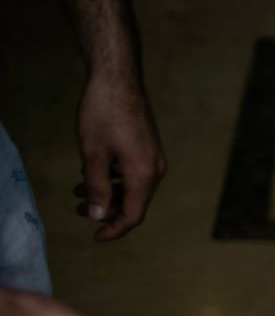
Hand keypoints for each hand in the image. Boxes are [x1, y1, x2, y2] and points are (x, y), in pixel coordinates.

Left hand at [75, 70, 165, 240]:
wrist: (118, 78)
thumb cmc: (103, 113)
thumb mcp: (92, 153)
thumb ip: (95, 187)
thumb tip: (97, 215)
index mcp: (143, 174)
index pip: (133, 215)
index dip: (114, 229)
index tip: (95, 236)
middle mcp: (155, 170)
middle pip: (134, 203)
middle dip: (106, 209)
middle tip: (78, 208)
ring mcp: (154, 158)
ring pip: (132, 188)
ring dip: (107, 193)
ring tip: (78, 190)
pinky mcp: (149, 148)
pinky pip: (134, 174)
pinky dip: (114, 179)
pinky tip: (93, 170)